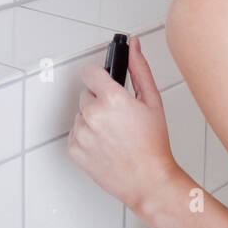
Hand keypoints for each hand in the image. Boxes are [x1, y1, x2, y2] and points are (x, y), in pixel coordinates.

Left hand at [67, 35, 187, 222]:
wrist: (149, 181)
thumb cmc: (153, 145)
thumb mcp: (152, 101)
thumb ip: (139, 69)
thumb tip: (132, 46)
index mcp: (112, 98)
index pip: (89, 72)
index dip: (99, 76)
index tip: (105, 82)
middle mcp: (93, 114)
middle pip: (86, 94)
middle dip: (100, 101)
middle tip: (119, 117)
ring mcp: (82, 133)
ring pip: (81, 114)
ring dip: (93, 120)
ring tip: (114, 134)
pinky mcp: (75, 150)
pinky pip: (75, 133)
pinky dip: (86, 137)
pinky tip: (105, 144)